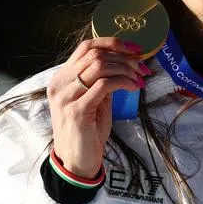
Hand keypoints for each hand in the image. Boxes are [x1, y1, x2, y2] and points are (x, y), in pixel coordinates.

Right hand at [47, 38, 150, 176]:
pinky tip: (133, 88)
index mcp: (63, 78)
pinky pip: (103, 86)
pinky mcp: (76, 110)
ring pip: (99, 66)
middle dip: (124, 58)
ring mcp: (66, 97)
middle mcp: (60, 84)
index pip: (86, 47)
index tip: (135, 48)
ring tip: (139, 79)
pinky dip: (123, 82)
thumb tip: (125, 64)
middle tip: (142, 68)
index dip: (112, 42)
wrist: (77, 161)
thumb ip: (102, 81)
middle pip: (95, 54)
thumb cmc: (88, 131)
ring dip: (125, 69)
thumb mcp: (95, 101)